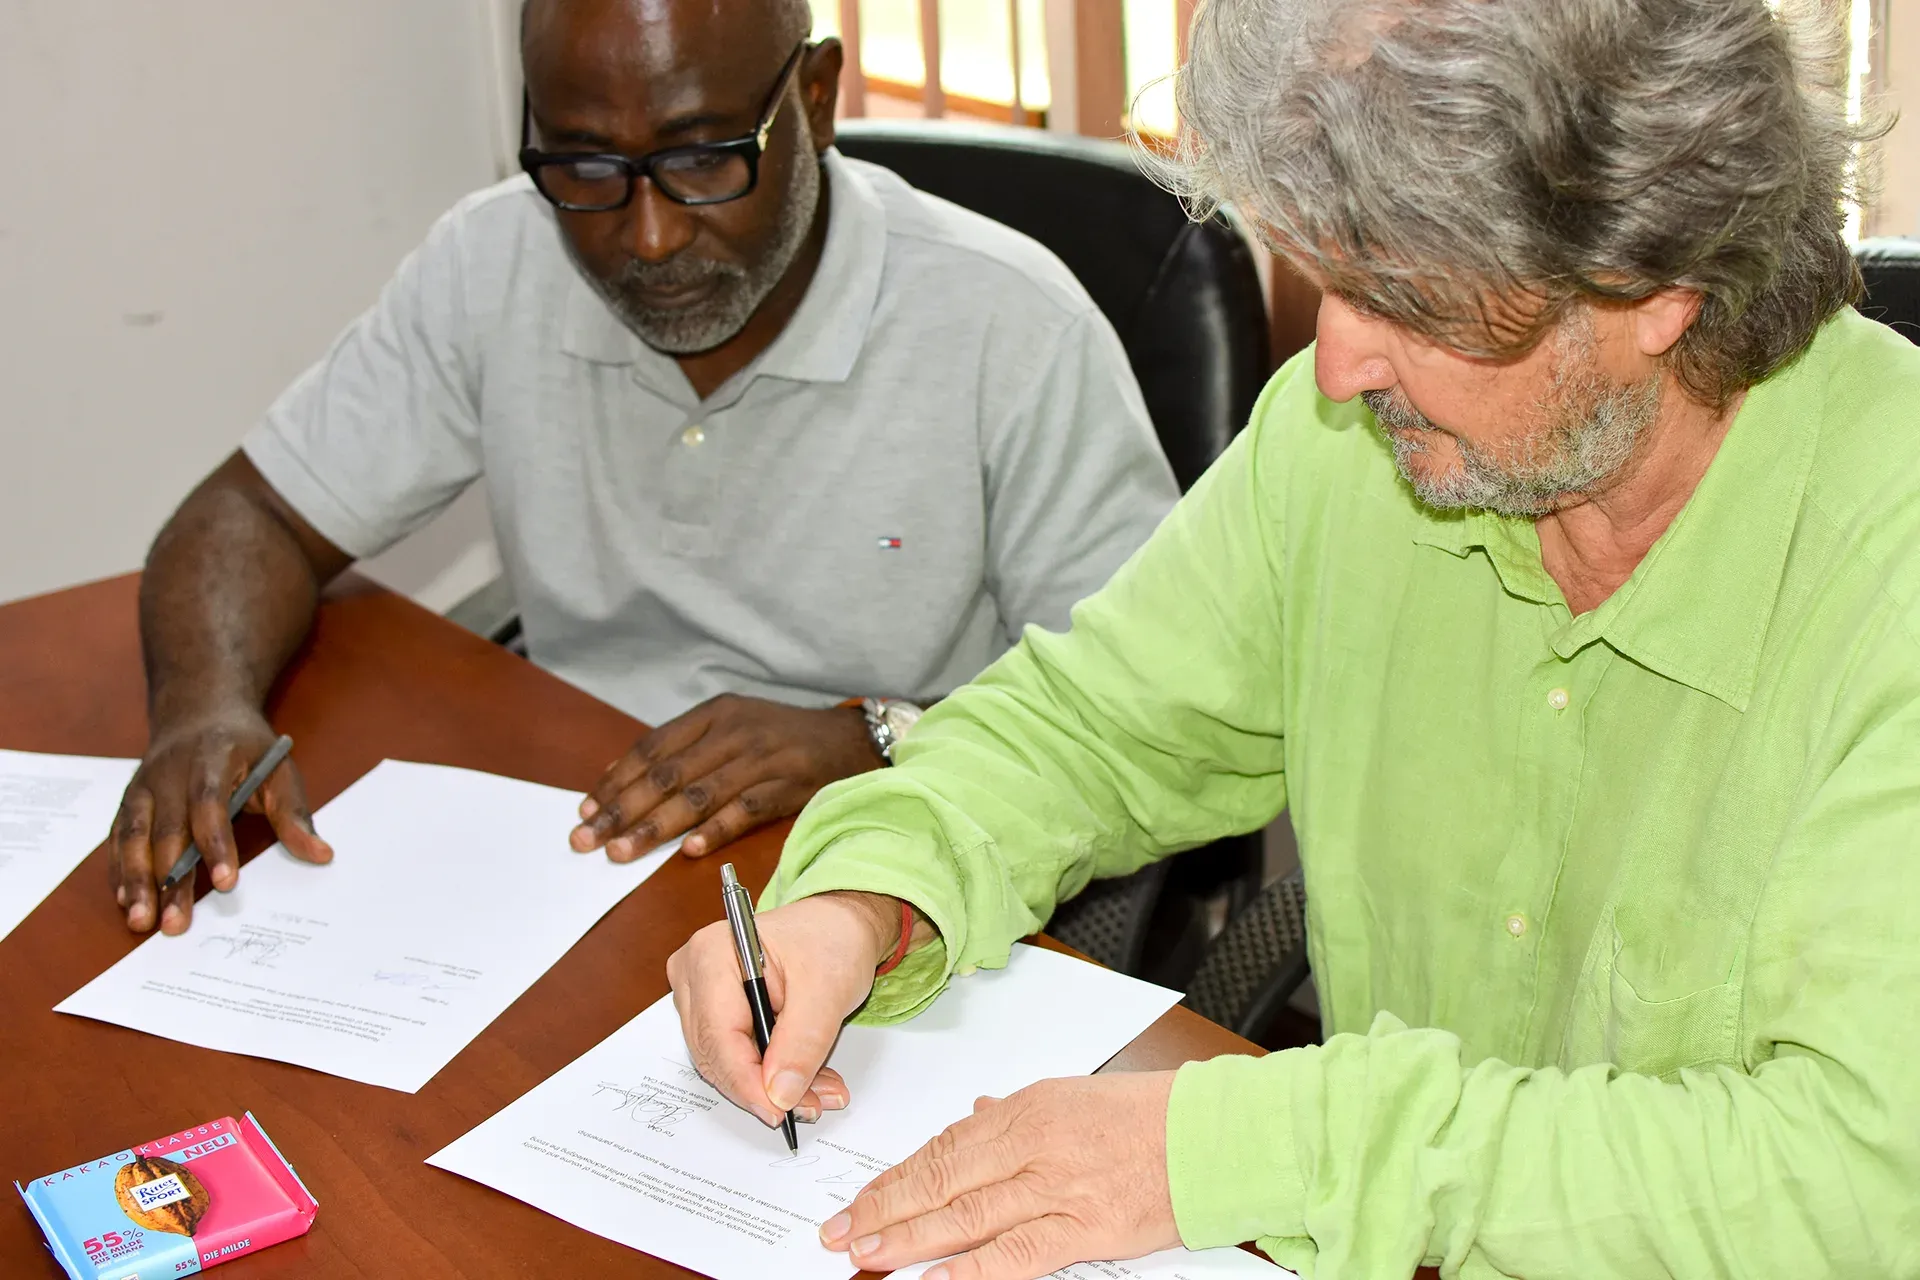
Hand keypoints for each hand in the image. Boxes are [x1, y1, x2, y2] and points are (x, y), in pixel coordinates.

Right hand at [108, 706, 331, 934]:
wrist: (199, 712)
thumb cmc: (245, 746)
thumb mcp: (279, 767)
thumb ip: (294, 812)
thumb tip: (320, 853)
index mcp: (211, 758)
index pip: (210, 804)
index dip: (216, 844)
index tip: (227, 882)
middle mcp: (169, 772)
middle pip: (167, 831)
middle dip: (170, 881)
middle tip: (176, 923)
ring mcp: (143, 787)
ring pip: (133, 837)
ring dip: (135, 882)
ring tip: (141, 922)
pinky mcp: (128, 801)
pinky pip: (118, 838)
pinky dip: (119, 870)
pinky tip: (125, 900)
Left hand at [570, 694, 881, 860]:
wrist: (849, 739)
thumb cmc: (780, 737)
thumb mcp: (730, 725)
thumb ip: (681, 748)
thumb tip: (618, 779)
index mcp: (714, 714)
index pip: (652, 748)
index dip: (616, 781)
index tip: (585, 811)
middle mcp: (733, 732)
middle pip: (666, 775)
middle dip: (621, 810)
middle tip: (587, 840)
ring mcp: (761, 758)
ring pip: (698, 795)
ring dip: (655, 827)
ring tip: (622, 852)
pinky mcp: (787, 785)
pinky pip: (745, 810)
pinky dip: (716, 830)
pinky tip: (690, 850)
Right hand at [667, 891, 912, 1127]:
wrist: (838, 925)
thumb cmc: (831, 938)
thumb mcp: (827, 989)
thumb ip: (802, 1043)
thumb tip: (779, 1093)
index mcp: (712, 954)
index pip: (718, 1035)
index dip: (747, 1081)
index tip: (779, 1111)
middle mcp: (695, 974)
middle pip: (717, 1053)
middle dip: (764, 1088)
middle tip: (812, 1104)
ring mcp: (700, 995)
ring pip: (725, 1062)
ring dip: (771, 1085)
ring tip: (819, 1092)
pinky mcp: (715, 1012)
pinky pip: (734, 1056)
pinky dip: (771, 1074)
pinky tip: (806, 1079)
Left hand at [818, 1072, 1181, 1279]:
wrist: (1214, 1135)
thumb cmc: (1148, 1115)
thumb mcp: (1072, 1097)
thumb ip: (1015, 1115)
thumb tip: (970, 1120)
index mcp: (1026, 1108)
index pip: (942, 1148)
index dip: (895, 1179)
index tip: (859, 1201)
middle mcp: (1033, 1144)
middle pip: (942, 1180)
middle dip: (886, 1209)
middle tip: (843, 1234)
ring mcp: (1058, 1187)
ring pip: (967, 1216)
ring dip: (911, 1238)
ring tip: (869, 1256)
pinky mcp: (1086, 1228)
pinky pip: (1017, 1252)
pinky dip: (972, 1269)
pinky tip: (936, 1279)